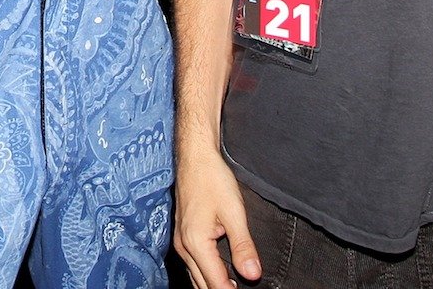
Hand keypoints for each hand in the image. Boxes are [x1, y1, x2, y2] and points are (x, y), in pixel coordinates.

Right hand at [174, 150, 261, 288]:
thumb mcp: (234, 212)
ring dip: (213, 284)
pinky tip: (220, 272)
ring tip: (234, 286)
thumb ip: (243, 246)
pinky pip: (192, 264)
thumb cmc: (213, 178)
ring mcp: (180, 241)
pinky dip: (205, 273)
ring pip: (195, 277)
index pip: (215, 284)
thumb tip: (253, 274)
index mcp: (195, 243)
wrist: (195, 156)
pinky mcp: (182, 234)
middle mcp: (183, 246)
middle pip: (202, 285)